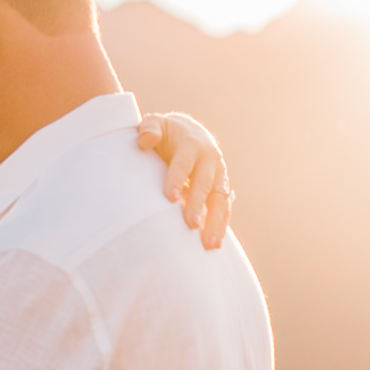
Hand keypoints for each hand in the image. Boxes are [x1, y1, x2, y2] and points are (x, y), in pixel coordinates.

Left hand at [138, 112, 232, 250]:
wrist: (191, 133)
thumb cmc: (167, 132)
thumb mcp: (156, 124)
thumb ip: (150, 129)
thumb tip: (145, 140)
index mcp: (193, 144)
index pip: (184, 163)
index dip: (177, 178)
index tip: (170, 197)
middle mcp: (210, 159)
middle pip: (204, 183)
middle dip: (198, 204)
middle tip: (191, 224)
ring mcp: (219, 175)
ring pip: (220, 200)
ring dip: (216, 222)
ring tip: (209, 244)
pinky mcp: (221, 190)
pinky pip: (224, 209)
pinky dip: (221, 226)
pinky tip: (214, 245)